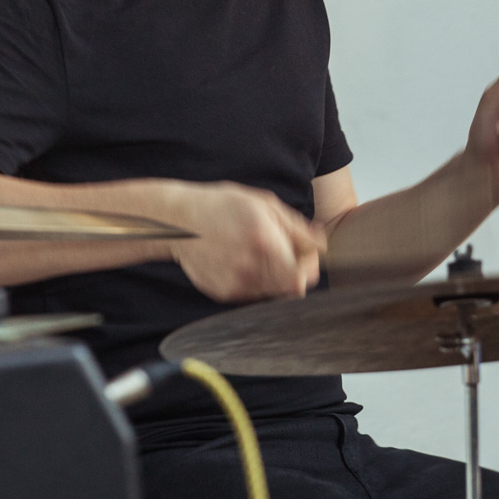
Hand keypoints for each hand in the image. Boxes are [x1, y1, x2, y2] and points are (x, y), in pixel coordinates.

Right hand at [167, 181, 325, 302]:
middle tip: (284, 252)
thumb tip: (321, 244)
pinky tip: (241, 259)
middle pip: (290, 289)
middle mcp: (249, 268)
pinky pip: (252, 293)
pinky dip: (254, 280)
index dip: (308, 268)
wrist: (177, 222)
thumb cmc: (222, 205)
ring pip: (272, 293)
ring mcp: (234, 284)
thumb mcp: (263, 204)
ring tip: (259, 252)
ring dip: (275, 277)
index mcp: (263, 242)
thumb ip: (296, 227)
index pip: (302, 278)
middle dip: (294, 271)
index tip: (304, 255)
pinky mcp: (222, 293)